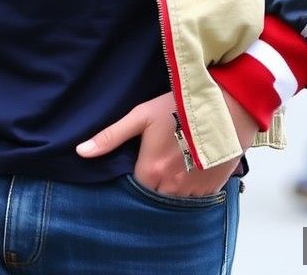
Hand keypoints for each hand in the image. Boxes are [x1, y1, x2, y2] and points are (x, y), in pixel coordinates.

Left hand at [76, 89, 256, 196]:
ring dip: (175, 186)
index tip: (145, 159)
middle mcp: (170, 188)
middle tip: (163, 158)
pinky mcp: (213, 190)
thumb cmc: (179, 107)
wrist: (225, 106)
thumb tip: (81, 152)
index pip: (135, 186)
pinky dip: (194, 187)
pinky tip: (195, 166)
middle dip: (156, 182)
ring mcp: (193, 192)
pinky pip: (197, 198)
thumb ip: (111, 137)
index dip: (139, 173)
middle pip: (156, 195)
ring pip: (176, 199)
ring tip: (179, 161)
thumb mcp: (141, 116)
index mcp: (150, 172)